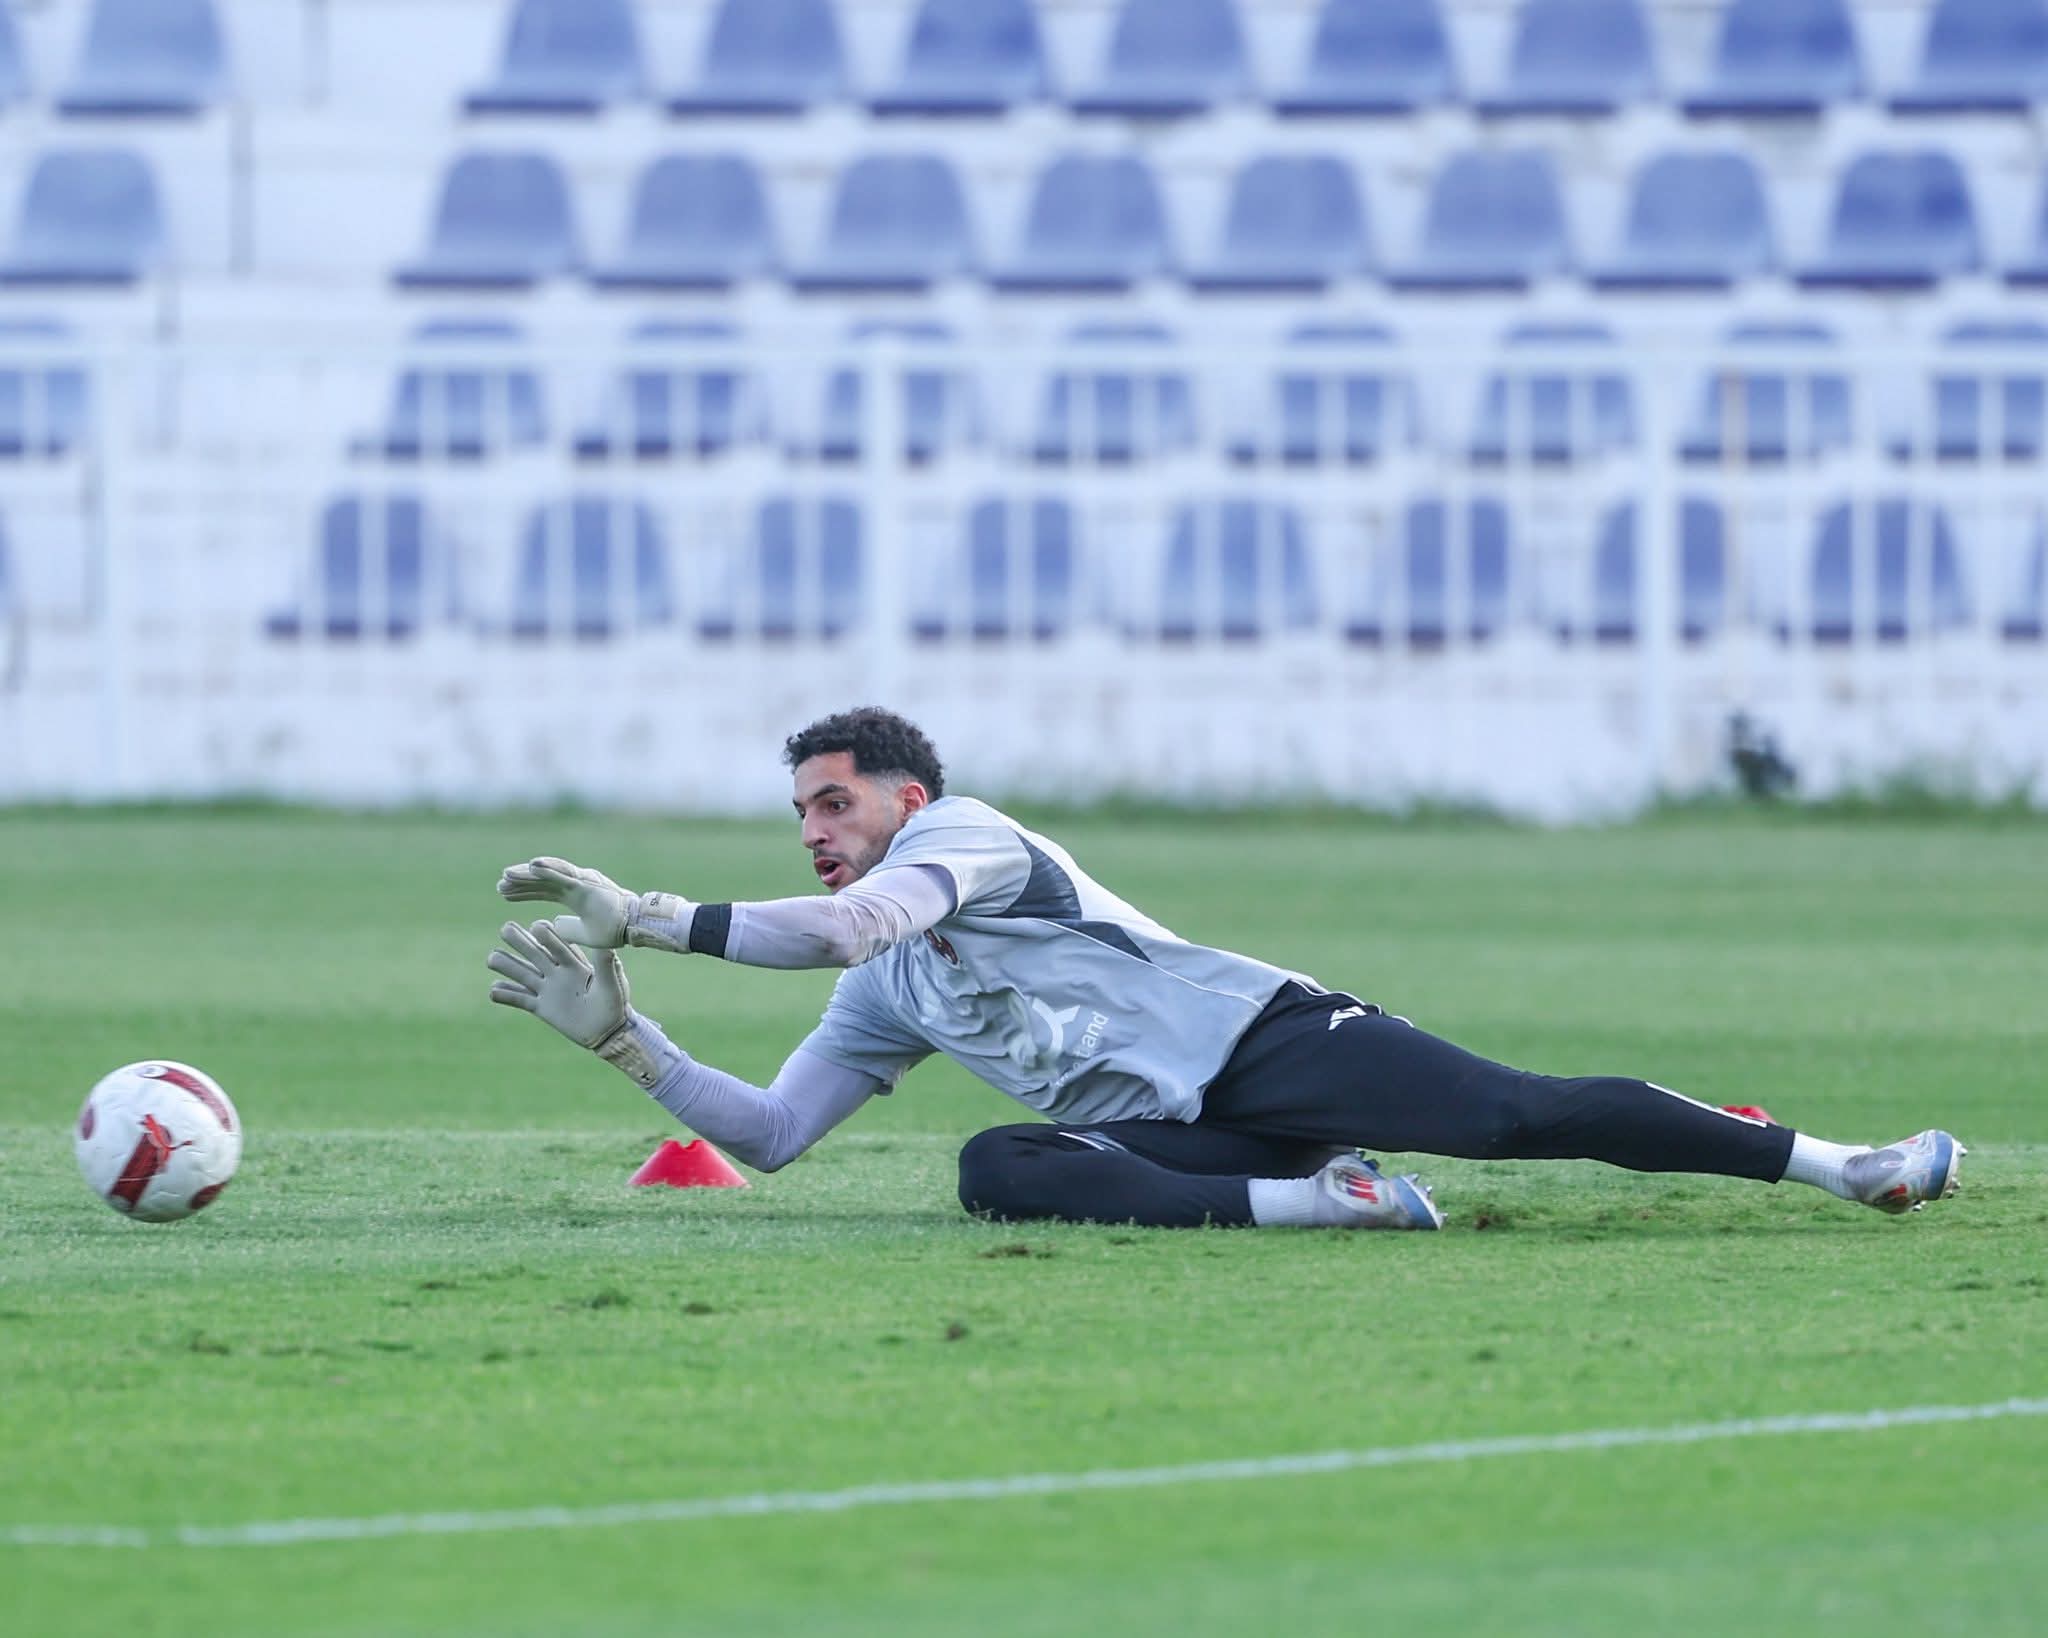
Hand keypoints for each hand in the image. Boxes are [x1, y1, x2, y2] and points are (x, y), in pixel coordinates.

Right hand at [487, 921, 628, 1049]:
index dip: (548, 937)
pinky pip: (521, 1000)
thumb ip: (607, 967)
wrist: (608, 1031)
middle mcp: (558, 974)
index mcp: (576, 965)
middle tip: (505, 928)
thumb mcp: (613, 985)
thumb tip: (607, 947)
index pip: (559, 947)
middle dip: (521, 942)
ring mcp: (548, 990)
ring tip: (491, 957)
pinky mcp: (542, 1008)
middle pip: (536, 954)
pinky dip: (507, 995)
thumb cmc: (615, 1005)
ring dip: (508, 965)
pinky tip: (492, 990)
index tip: (537, 925)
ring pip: (524, 974)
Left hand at [497, 856, 633, 948]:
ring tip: (507, 874)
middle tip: (500, 883)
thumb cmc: (614, 930)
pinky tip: (531, 866)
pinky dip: (548, 869)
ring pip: (549, 874)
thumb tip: (553, 926)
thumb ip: (569, 929)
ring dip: (528, 874)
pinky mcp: (587, 884)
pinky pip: (564, 875)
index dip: (524, 891)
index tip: (503, 893)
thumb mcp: (584, 933)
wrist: (635, 927)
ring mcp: (581, 882)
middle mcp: (575, 885)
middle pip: (542, 880)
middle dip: (521, 882)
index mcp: (574, 896)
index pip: (544, 890)